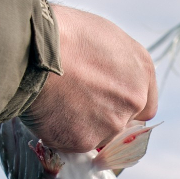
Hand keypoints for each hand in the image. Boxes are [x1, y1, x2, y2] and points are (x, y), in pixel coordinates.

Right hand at [23, 6, 157, 152]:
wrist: (34, 51)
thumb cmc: (64, 34)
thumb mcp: (103, 36)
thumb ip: (115, 64)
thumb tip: (106, 75)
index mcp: (141, 70)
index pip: (145, 106)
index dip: (124, 106)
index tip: (105, 102)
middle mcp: (133, 99)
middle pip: (122, 124)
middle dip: (102, 117)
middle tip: (75, 102)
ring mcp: (111, 123)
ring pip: (98, 136)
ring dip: (81, 126)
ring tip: (57, 102)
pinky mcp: (85, 140)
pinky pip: (72, 144)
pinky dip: (60, 133)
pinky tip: (48, 112)